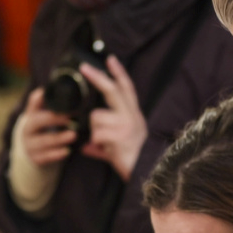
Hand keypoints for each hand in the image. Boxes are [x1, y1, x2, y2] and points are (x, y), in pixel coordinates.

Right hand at [19, 88, 77, 166]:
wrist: (32, 150)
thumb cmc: (44, 127)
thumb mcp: (44, 113)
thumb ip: (52, 101)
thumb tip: (67, 85)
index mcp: (32, 113)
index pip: (34, 101)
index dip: (41, 97)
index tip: (51, 93)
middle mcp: (29, 127)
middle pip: (38, 121)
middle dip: (54, 119)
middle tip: (70, 117)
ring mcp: (30, 143)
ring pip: (43, 141)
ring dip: (59, 138)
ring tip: (73, 135)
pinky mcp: (35, 158)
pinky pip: (46, 157)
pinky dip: (57, 154)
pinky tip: (67, 151)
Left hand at [79, 55, 147, 180]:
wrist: (148, 173)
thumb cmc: (134, 160)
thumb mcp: (119, 147)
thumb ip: (102, 144)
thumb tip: (85, 147)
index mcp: (133, 114)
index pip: (127, 88)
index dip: (119, 73)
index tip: (110, 59)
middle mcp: (131, 115)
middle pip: (112, 90)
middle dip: (97, 77)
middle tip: (84, 67)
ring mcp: (126, 124)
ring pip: (96, 116)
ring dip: (95, 131)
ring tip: (106, 144)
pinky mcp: (119, 135)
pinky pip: (96, 134)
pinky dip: (96, 144)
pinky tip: (107, 150)